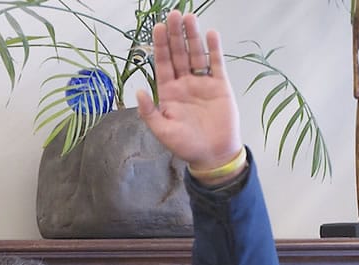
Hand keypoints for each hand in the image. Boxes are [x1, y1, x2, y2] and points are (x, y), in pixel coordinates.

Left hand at [135, 11, 243, 180]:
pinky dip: (214, 49)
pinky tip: (210, 34)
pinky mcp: (219, 86)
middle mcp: (184, 83)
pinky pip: (216, 64)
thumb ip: (149, 112)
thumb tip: (139, 91)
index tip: (157, 27)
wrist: (213, 155)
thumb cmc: (186, 146)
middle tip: (173, 14)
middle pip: (178, 53)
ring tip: (190, 17)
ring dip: (192, 36)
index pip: (162, 63)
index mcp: (168, 92)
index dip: (160, 45)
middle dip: (175, 34)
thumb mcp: (162, 132)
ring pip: (196, 54)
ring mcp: (202, 83)